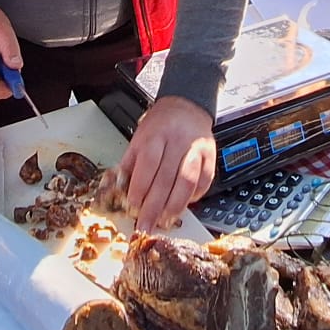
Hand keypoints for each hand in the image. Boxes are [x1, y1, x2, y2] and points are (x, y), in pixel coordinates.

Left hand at [117, 96, 215, 229]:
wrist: (186, 105)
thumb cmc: (160, 124)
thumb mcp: (139, 137)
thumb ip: (130, 163)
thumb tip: (119, 190)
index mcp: (156, 135)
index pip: (148, 164)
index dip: (140, 188)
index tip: (133, 205)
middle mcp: (177, 141)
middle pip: (166, 178)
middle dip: (154, 206)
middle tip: (146, 224)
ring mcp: (195, 149)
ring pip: (187, 182)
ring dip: (175, 205)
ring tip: (165, 220)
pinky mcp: (210, 156)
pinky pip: (204, 181)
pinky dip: (194, 197)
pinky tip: (184, 205)